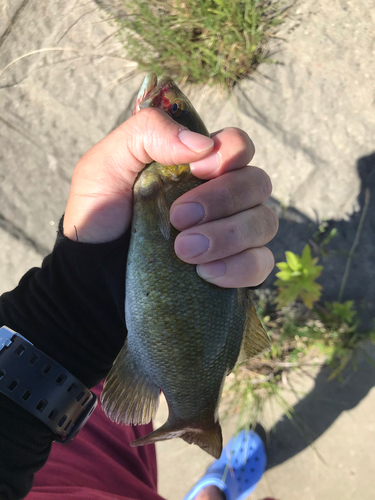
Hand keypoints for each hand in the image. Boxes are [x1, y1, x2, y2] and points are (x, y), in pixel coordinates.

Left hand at [64, 107, 277, 287]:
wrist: (93, 266)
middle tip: (178, 219)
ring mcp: (231, 233)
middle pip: (258, 183)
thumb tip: (203, 144)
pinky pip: (261, 264)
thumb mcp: (108, 161)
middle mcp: (223, 195)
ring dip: (228, 235)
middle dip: (222, 199)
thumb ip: (149, 133)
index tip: (197, 170)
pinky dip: (239, 267)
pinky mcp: (233, 268)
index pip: (239, 145)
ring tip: (184, 251)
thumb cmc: (101, 211)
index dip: (228, 155)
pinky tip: (206, 273)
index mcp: (198, 164)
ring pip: (264, 223)